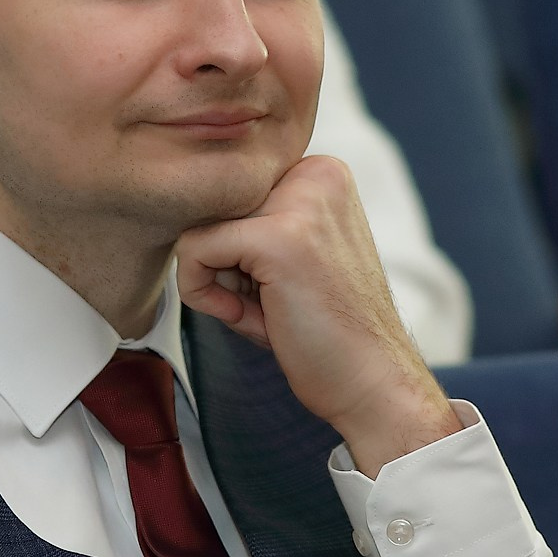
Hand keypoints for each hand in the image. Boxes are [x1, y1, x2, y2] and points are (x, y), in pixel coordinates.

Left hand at [176, 156, 459, 475]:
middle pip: (215, 207)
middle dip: (227, 265)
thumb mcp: (294, 256)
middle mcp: (315, 174)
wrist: (374, 383)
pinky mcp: (276, 238)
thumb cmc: (330, 332)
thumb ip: (250, 224)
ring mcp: (299, 202)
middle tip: (272, 304)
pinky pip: (193, 251)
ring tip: (271, 312)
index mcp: (321, 173)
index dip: (238, 249)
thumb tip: (183, 210)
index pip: (234, 193)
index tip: (277, 286)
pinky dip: (203, 295)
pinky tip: (251, 319)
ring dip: (219, 282)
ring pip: (200, 227)